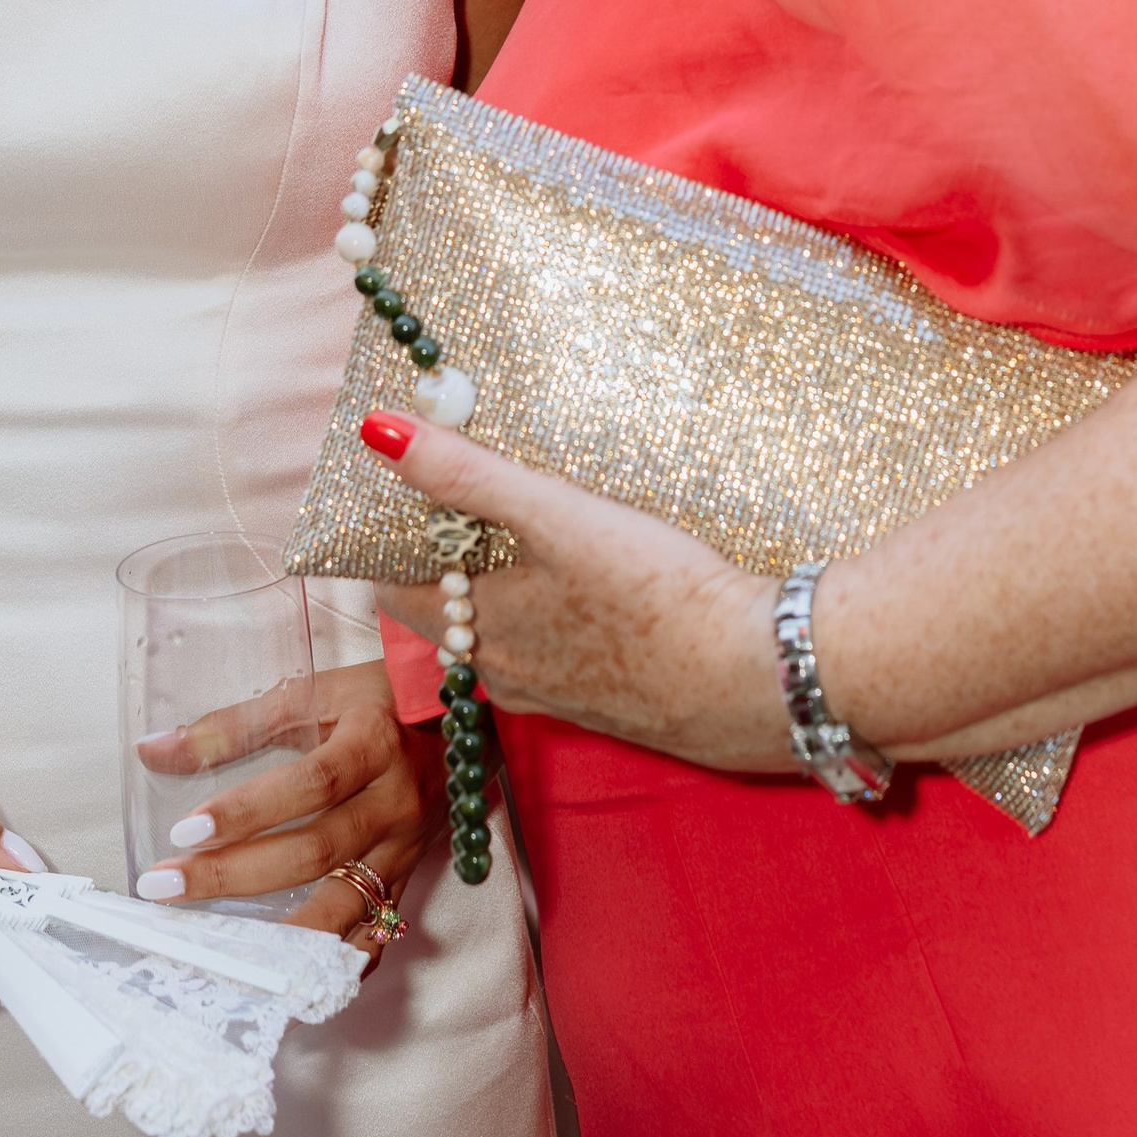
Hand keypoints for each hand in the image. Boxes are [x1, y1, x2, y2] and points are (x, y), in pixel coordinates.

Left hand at [129, 657, 440, 939]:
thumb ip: (234, 725)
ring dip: (278, 936)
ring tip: (218, 953)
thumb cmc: (383, 701)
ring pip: (344, 907)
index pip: (310, 784)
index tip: (186, 830)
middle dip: (235, 875)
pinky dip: (334, 965)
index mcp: (374, 745)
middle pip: (316, 851)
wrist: (469, 719)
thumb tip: (153, 750)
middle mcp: (395, 803)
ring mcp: (405, 850)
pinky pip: (374, 934)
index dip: (249, 810)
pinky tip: (292, 983)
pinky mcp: (408, 880)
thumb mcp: (315, 693)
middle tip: (167, 886)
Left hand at [360, 412, 793, 773]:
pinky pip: (555, 659)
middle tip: (469, 500)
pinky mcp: (610, 705)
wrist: (760, 677)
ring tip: (528, 535)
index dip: (392, 542)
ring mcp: (559, 697)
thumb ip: (467, 475)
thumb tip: (376, 431)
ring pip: (503, 640)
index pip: (395, 590)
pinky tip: (594, 589)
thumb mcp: (556, 516)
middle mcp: (507, 674)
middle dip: (449, 561)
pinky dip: (553, 621)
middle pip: (447, 614)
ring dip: (503, 593)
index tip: (406, 493)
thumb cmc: (657, 594)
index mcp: (479, 631)